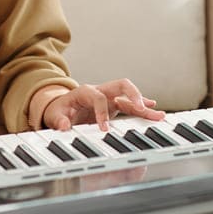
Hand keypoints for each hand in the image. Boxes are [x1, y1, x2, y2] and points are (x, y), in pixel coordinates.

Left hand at [40, 79, 165, 130]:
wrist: (61, 109)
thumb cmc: (58, 110)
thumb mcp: (54, 115)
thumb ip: (58, 120)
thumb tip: (64, 125)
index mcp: (85, 91)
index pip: (99, 97)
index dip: (102, 112)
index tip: (104, 128)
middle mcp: (100, 91)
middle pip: (121, 85)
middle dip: (133, 94)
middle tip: (142, 107)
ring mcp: (109, 97)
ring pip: (130, 96)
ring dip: (144, 104)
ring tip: (158, 114)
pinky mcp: (114, 105)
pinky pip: (130, 105)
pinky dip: (141, 109)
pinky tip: (153, 112)